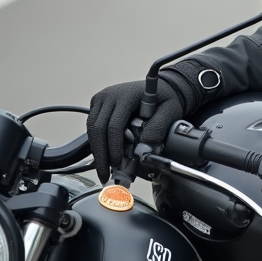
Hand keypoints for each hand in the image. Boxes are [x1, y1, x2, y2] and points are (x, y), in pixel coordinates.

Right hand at [86, 58, 213, 182]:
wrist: (163, 87)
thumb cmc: (166, 97)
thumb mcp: (170, 111)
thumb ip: (158, 128)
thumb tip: (143, 149)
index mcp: (127, 95)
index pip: (114, 125)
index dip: (114, 147)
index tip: (117, 163)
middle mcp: (111, 95)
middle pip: (98, 128)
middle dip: (101, 154)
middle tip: (105, 173)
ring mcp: (103, 99)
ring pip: (92, 128)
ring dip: (97, 150)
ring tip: (104, 168)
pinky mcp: (99, 104)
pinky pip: (93, 126)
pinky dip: (97, 142)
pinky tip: (104, 155)